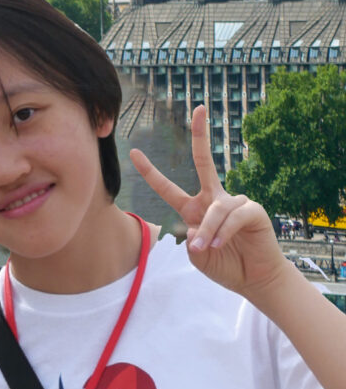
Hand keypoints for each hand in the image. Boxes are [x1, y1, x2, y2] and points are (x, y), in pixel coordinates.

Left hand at [130, 104, 290, 305]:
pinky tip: (221, 243)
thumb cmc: (225, 265)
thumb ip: (189, 243)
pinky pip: (233, 215)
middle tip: (199, 108)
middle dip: (201, 135)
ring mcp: (235, 202)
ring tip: (209, 249)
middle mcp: (213, 199)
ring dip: (209, 231)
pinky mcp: (254, 210)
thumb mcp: (197, 257)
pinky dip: (223, 231)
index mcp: (194, 208)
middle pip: (205, 162)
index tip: (134, 153)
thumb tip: (192, 228)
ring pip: (215, 209)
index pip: (168, 188)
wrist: (254, 280)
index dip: (151, 172)